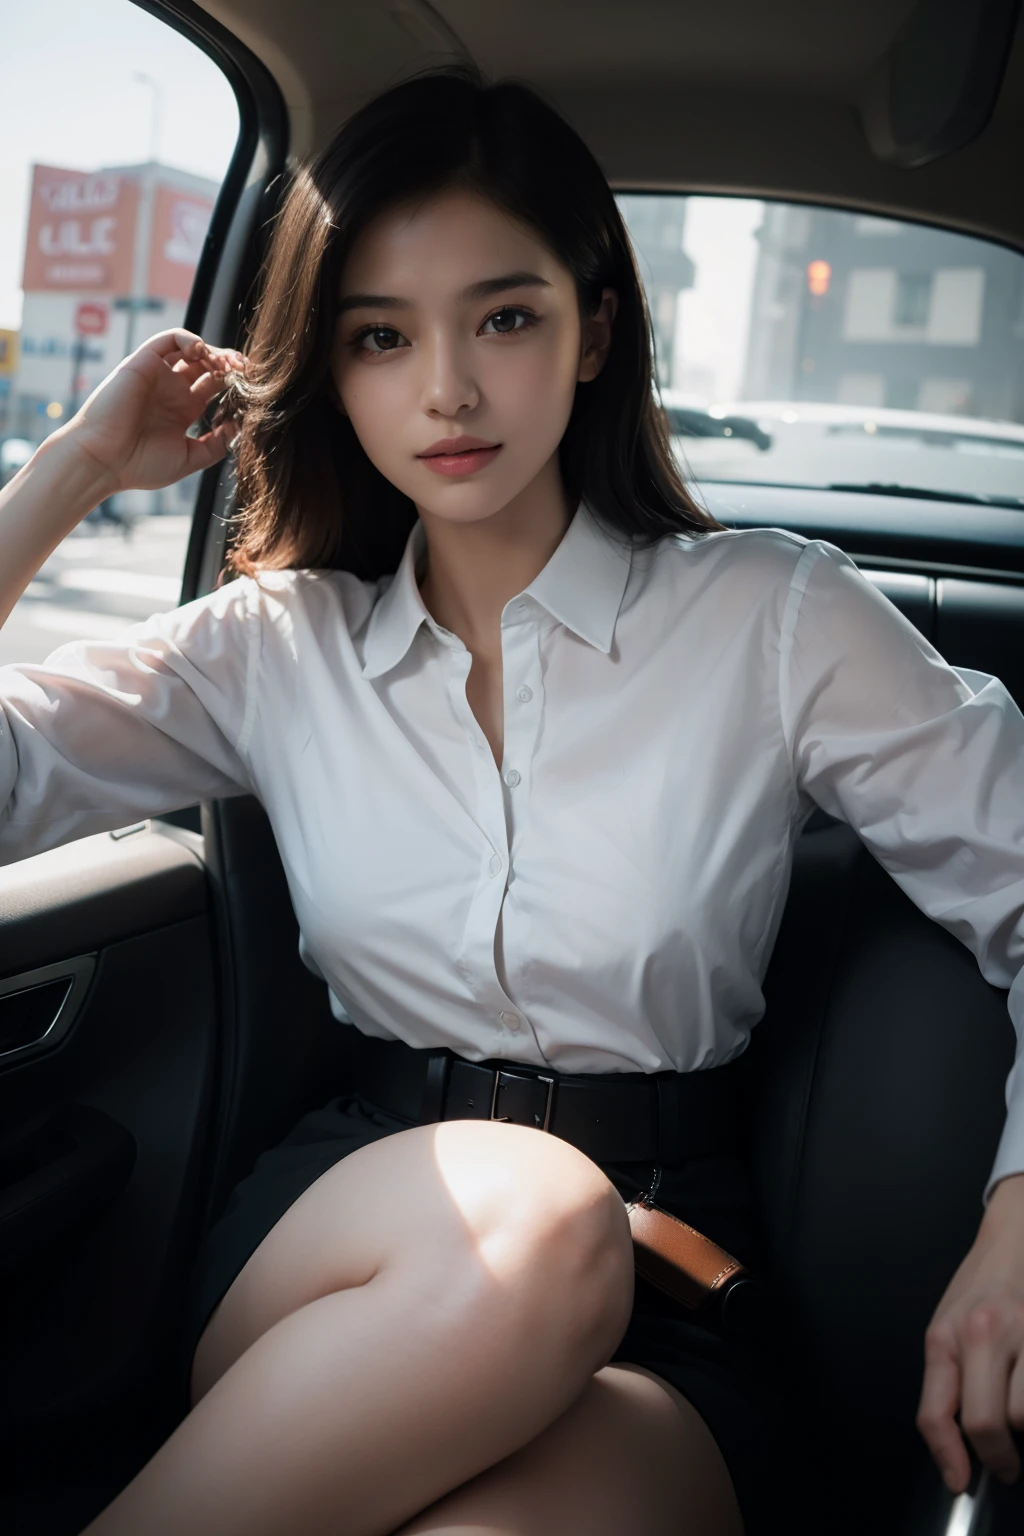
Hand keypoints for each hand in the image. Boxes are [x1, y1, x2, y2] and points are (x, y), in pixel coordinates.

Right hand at [60, 328, 245, 495]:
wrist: (102, 460)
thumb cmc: (138, 465)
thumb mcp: (188, 459)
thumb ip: (215, 445)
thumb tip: (238, 426)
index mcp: (182, 411)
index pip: (214, 386)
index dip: (234, 384)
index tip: (252, 389)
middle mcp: (171, 390)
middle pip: (207, 365)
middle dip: (230, 364)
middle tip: (245, 371)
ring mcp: (158, 376)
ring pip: (191, 349)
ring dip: (214, 351)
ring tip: (226, 365)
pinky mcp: (143, 363)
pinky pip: (168, 339)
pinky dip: (189, 339)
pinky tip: (203, 352)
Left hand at [917, 1173, 1023, 1492]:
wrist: (1015, 1239)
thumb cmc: (980, 1289)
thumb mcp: (947, 1328)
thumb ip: (948, 1381)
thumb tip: (955, 1446)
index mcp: (948, 1336)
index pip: (937, 1411)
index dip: (947, 1457)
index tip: (960, 1480)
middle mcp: (985, 1334)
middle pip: (987, 1422)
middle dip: (997, 1456)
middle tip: (1004, 1464)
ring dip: (1023, 1423)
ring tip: (1018, 1409)